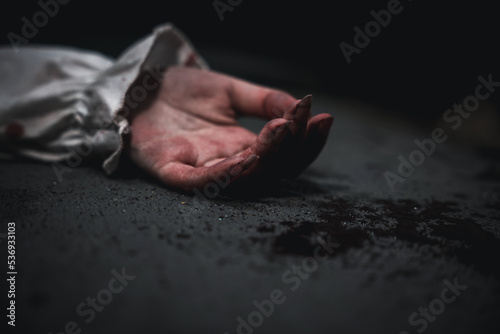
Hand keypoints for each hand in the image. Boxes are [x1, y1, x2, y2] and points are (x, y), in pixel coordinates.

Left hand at [126, 66, 332, 192]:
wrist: (139, 86)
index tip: (322, 117)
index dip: (305, 142)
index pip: (284, 155)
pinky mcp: (171, 171)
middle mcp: (227, 162)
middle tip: (300, 121)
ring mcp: (200, 169)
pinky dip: (227, 174)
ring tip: (282, 130)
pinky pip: (201, 182)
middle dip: (292, 149)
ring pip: (241, 179)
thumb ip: (264, 101)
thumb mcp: (230, 91)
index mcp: (243, 146)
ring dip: (266, 159)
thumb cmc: (183, 91)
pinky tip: (249, 155)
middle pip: (269, 171)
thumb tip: (300, 108)